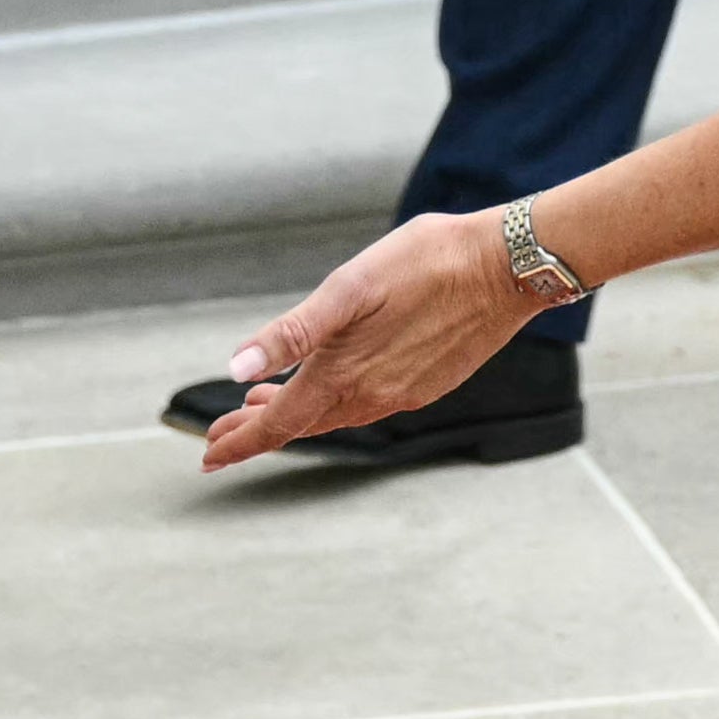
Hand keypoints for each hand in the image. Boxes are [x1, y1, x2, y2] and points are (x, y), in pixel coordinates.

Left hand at [194, 210, 539, 468]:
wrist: (509, 267)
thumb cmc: (429, 262)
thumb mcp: (349, 287)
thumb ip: (293, 332)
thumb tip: (237, 370)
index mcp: (345, 374)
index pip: (278, 424)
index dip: (239, 442)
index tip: (209, 456)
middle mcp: (374, 394)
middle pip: (304, 424)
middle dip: (259, 430)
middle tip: (224, 432)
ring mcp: (404, 392)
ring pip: (337, 415)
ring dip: (298, 414)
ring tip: (266, 404)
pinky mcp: (429, 383)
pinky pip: (369, 405)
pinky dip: (336, 403)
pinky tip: (334, 384)